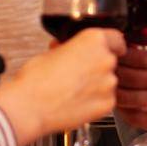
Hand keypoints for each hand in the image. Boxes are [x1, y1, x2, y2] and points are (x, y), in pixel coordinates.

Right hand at [0, 28, 125, 145]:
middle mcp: (106, 60)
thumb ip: (71, 48)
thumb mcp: (52, 52)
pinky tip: (78, 101)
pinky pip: (107, 99)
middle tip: (79, 73)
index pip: (117, 38)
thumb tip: (72, 49)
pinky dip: (96, 100)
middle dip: (98, 66)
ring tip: (74, 89)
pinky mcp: (107, 104)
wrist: (29, 106)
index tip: (108, 50)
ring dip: (97, 84)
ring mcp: (109, 83)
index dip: (111, 45)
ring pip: (108, 81)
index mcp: (94, 40)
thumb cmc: (35, 80)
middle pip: (111, 61)